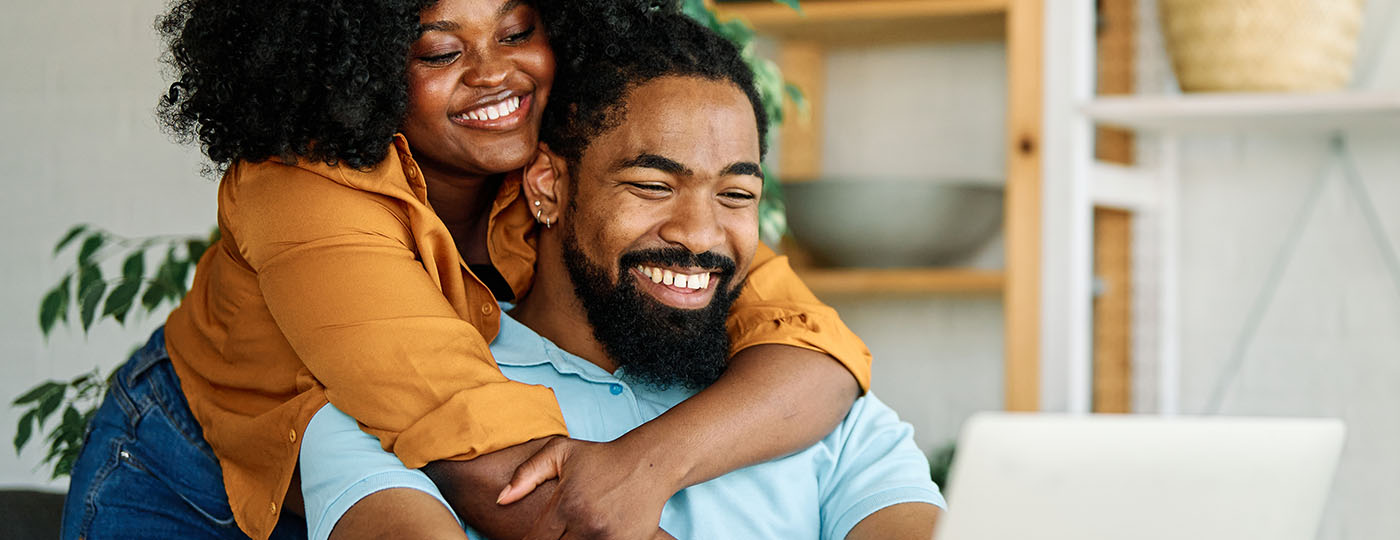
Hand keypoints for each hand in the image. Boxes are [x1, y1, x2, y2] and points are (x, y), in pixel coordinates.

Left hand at [499, 437, 679, 539]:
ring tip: (574, 531)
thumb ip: (526, 474)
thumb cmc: (602, 458)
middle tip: (556, 533)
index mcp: (566, 505)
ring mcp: (608, 537)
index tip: (534, 537)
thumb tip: (500, 499)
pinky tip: (593, 534)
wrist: (650, 463)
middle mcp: (586, 524)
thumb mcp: (561, 453)